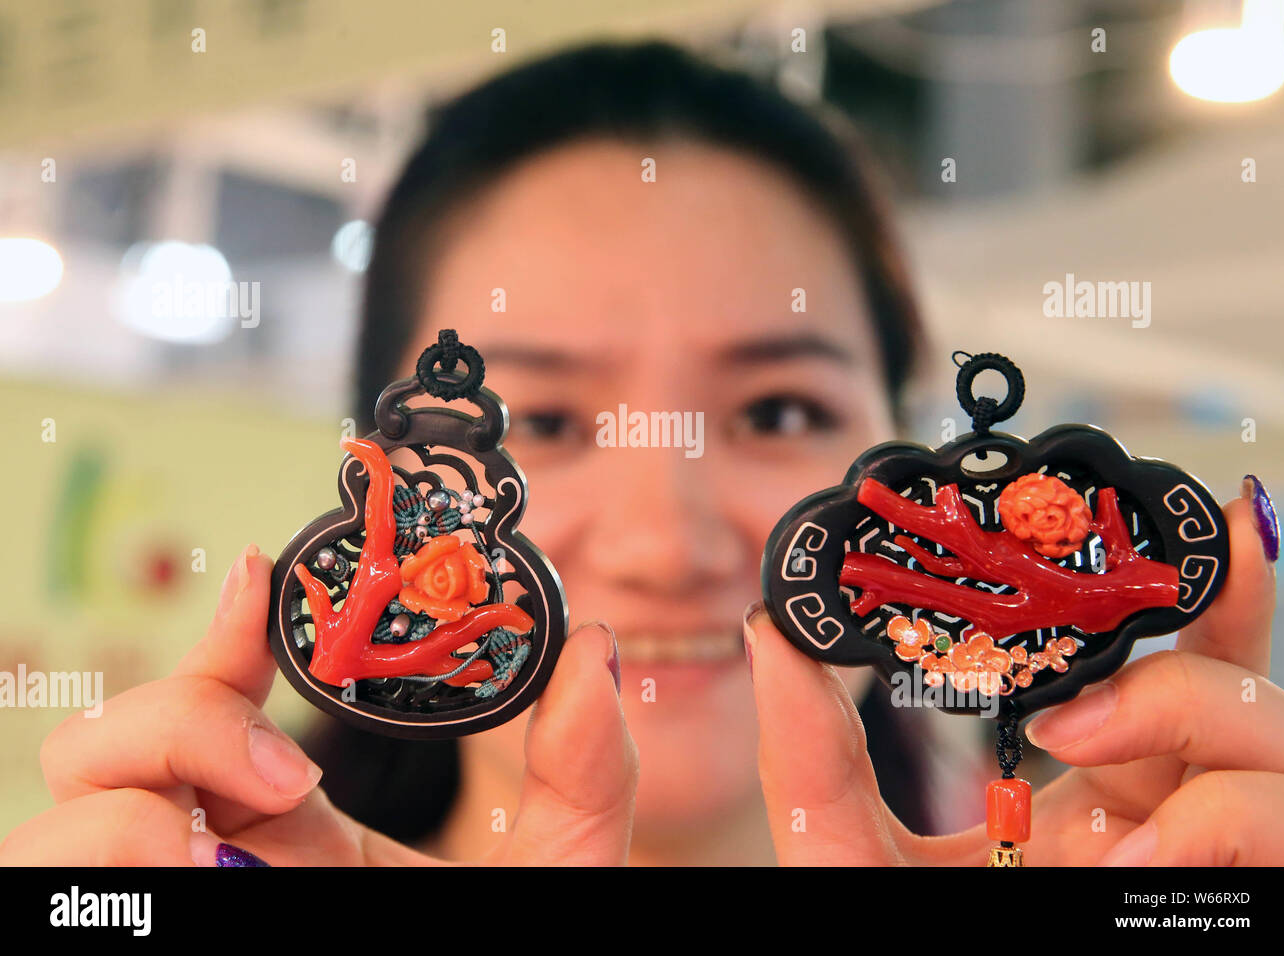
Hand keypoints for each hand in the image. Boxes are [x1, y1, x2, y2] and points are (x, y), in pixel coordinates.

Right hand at [0, 546, 635, 865]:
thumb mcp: (546, 869)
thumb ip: (582, 771)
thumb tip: (595, 652)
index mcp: (293, 826)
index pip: (220, 698)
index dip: (222, 631)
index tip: (260, 577)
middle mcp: (209, 855)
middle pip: (114, 736)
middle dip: (181, 718)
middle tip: (284, 776)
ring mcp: (158, 900)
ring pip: (61, 801)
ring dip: (136, 798)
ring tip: (227, 853)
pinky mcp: (119, 939)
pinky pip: (43, 876)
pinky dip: (107, 859)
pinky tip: (193, 879)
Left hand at [745, 482, 1283, 864]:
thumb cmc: (906, 937)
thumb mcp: (848, 857)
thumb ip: (809, 753)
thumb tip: (771, 631)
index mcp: (1095, 791)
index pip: (1170, 662)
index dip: (1193, 587)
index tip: (1180, 517)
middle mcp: (1171, 818)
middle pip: (1242, 686)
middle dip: (1190, 652)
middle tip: (1078, 696)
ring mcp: (1216, 866)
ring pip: (1279, 742)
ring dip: (1189, 721)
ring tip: (1081, 755)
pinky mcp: (1251, 905)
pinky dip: (1227, 821)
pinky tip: (1136, 860)